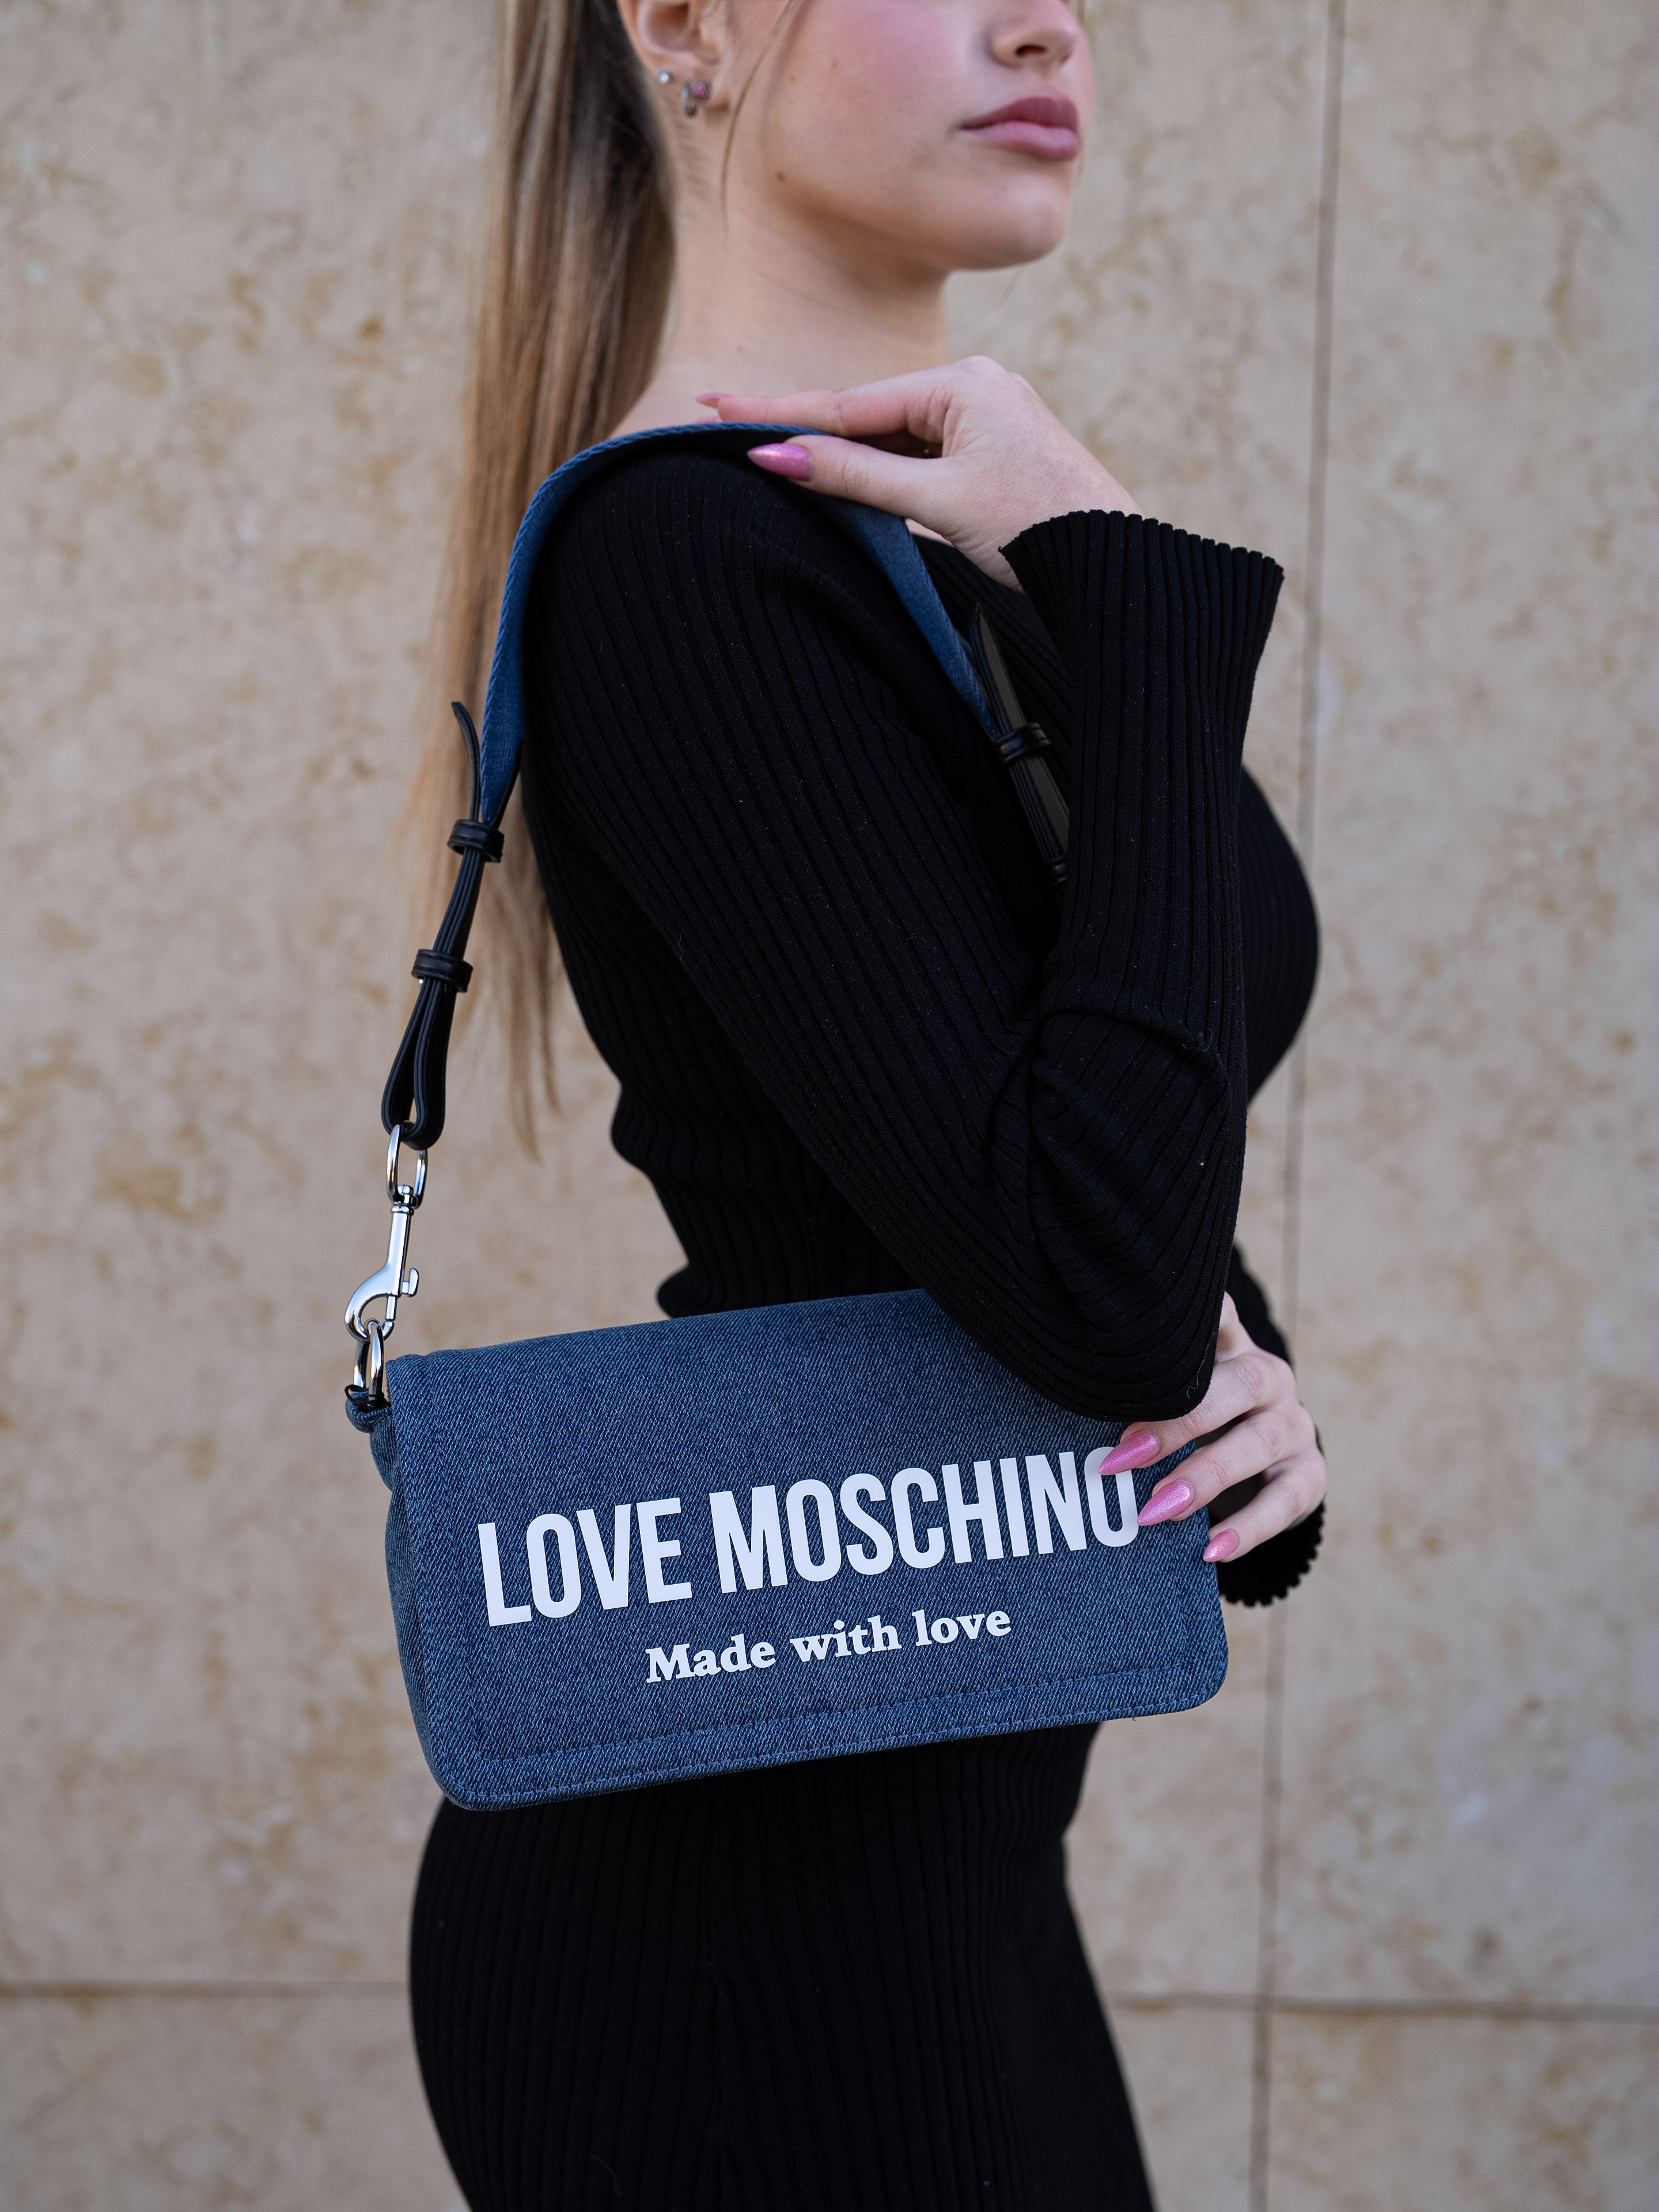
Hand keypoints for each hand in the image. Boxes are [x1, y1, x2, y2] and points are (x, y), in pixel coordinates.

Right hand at [700, 357, 1138, 587]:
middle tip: (723, 413)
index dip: (781, 413)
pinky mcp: (991, 453)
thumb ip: (856, 477)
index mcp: (963, 385)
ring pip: (891, 440)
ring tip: (768, 449)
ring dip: (839, 453)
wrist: (1116, 562)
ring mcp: (984, 420)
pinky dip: (879, 471)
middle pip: (866, 415)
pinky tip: (840, 475)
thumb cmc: (1042, 526)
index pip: (850, 403)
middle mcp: (974, 388)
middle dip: (800, 423)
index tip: (719, 407)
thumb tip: (778, 457)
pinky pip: (918, 457)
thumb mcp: (938, 501)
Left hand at [1095, 1295, 1326, 1562]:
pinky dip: (1247, 1529)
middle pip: (1239, 1384)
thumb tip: (1070, 1405)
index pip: (1219, 1315)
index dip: (1196, 1320)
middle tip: (1123, 1456)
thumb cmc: (1196, 1421)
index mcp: (1229, 1346)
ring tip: (1154, 1511)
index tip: (1145, 1332)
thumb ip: (1140, 1391)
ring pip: (1257, 1443)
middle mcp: (1268, 1376)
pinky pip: (1284, 1501)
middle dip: (1178, 1421)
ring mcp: (1293, 1424)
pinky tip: (1210, 1551)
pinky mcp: (1308, 1474)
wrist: (1263, 1464)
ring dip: (1203, 1478)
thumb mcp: (1174, 1397)